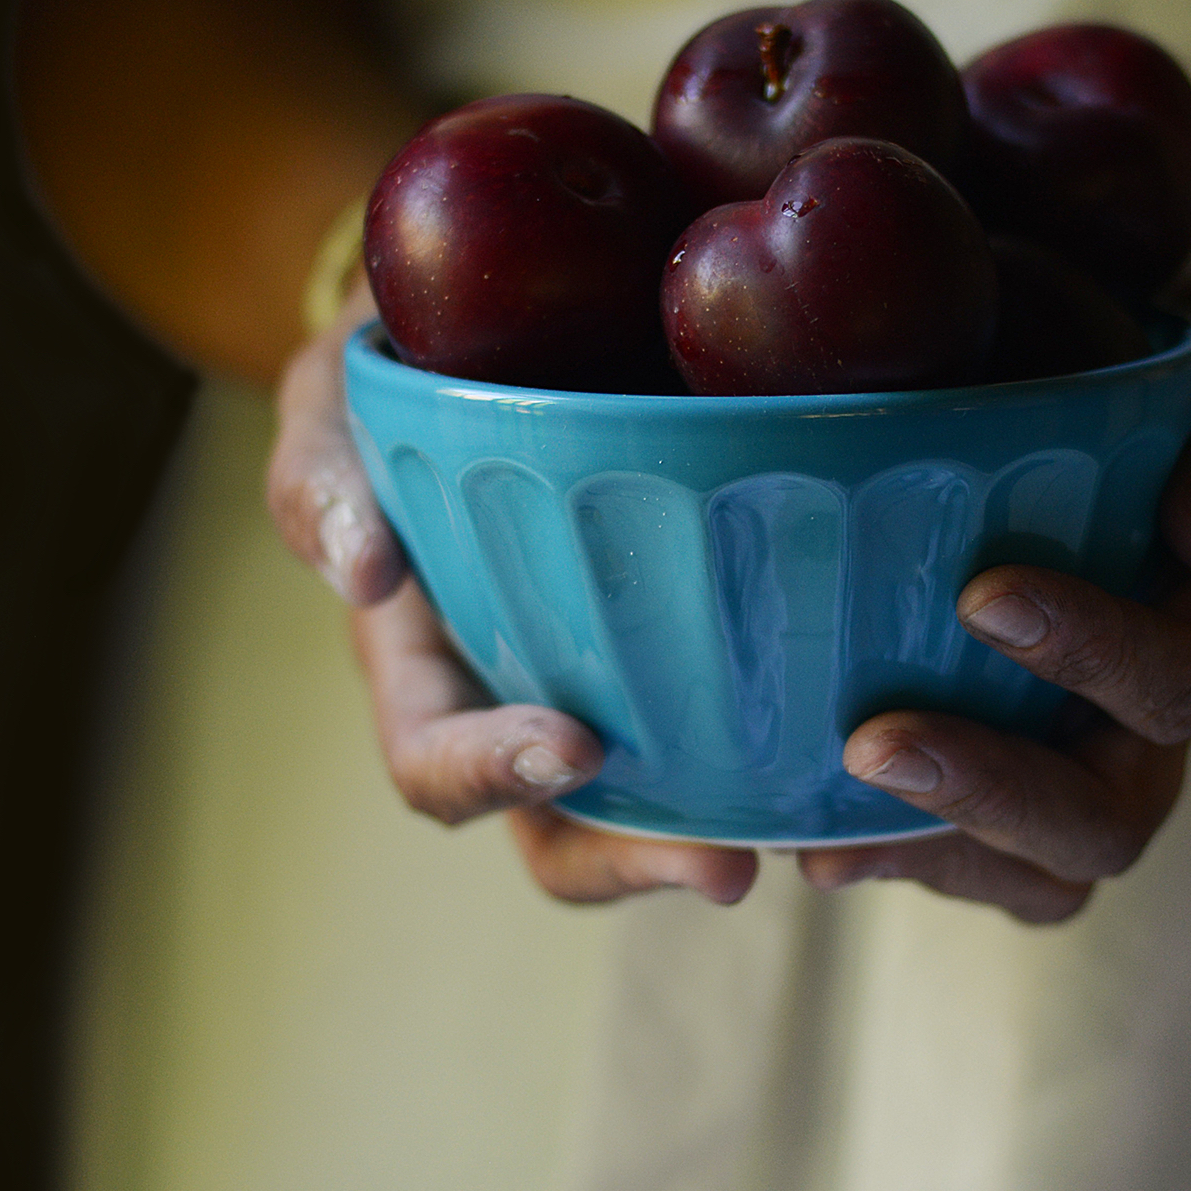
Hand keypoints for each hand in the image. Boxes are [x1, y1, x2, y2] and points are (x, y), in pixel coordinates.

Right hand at [264, 282, 758, 905]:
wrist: (505, 322)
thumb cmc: (402, 369)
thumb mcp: (336, 402)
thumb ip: (323, 477)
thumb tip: (361, 574)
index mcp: (423, 667)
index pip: (436, 764)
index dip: (495, 775)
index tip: (573, 747)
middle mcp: (518, 701)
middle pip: (563, 832)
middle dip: (635, 862)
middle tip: (726, 869)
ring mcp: (612, 684)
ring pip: (662, 805)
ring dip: (728, 837)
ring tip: (811, 846)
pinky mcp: (698, 649)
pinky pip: (741, 725)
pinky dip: (792, 759)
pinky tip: (866, 753)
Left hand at [799, 238, 1190, 921]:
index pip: (1184, 675)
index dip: (1093, 652)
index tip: (985, 594)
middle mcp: (1174, 699)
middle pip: (1112, 817)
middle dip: (992, 790)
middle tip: (873, 746)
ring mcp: (1107, 732)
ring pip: (1047, 859)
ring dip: (935, 848)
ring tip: (817, 837)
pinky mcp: (1035, 733)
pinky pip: (988, 843)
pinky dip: (903, 845)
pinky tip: (802, 823)